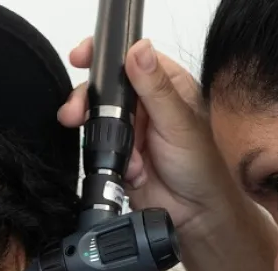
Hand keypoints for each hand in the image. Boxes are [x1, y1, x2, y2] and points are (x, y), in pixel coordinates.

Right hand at [58, 37, 239, 232]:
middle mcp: (146, 104)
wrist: (194, 213)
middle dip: (88, 101)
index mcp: (165, 84)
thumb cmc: (201, 165)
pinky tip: (132, 170)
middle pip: (104, 89)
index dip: (103, 57)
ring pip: (97, 119)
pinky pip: (99, 149)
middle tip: (76, 112)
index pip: (129, 59)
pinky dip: (111, 160)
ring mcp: (131, 129)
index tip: (82, 57)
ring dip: (102, 136)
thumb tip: (139, 50)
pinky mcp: (119, 153)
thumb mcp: (178, 121)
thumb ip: (155, 86)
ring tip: (123, 154)